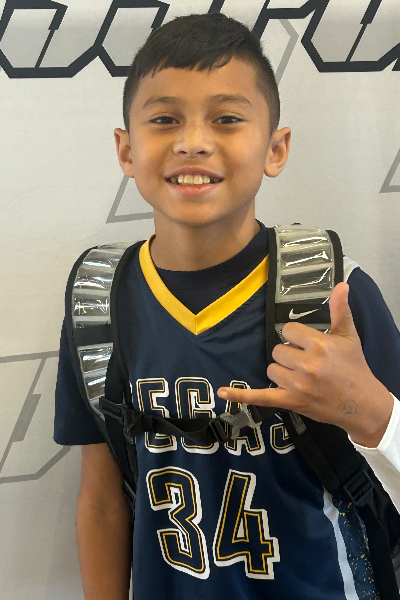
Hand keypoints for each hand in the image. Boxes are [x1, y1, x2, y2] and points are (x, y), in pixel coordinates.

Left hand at [217, 283, 393, 446]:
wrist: (362, 404)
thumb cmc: (355, 367)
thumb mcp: (349, 336)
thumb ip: (340, 309)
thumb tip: (340, 284)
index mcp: (319, 346)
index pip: (289, 331)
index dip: (298, 337)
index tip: (309, 344)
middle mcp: (306, 366)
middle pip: (278, 350)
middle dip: (290, 354)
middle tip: (309, 362)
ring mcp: (297, 386)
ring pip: (271, 369)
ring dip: (281, 371)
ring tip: (301, 376)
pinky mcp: (290, 401)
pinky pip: (260, 397)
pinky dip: (240, 395)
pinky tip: (222, 391)